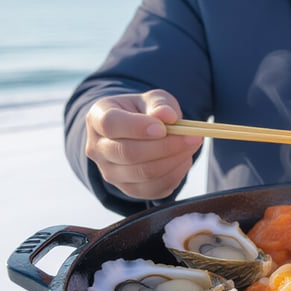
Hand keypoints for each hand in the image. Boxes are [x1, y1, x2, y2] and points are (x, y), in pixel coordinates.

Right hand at [84, 89, 202, 199]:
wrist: (137, 133)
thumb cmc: (144, 112)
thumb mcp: (151, 100)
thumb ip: (160, 104)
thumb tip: (168, 116)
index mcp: (97, 119)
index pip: (111, 124)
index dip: (137, 127)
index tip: (163, 127)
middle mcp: (97, 149)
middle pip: (128, 153)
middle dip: (165, 146)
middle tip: (193, 137)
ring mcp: (110, 173)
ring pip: (144, 174)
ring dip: (174, 160)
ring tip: (192, 145)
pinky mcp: (129, 190)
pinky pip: (155, 188)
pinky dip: (176, 174)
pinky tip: (184, 159)